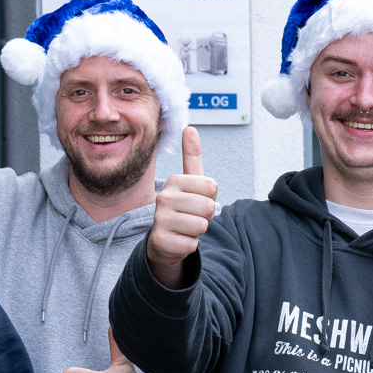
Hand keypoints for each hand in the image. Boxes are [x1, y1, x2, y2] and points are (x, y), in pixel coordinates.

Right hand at [149, 127, 215, 288]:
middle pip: (209, 207)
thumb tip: (190, 128)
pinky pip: (192, 244)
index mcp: (174, 180)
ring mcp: (160, 219)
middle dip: (206, 216)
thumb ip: (192, 157)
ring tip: (186, 228)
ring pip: (201, 226)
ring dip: (198, 231)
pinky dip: (190, 245)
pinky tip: (179, 240)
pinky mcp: (160, 240)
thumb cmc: (184, 209)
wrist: (165, 239)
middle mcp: (164, 197)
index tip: (197, 201)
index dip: (211, 197)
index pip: (212, 186)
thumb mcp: (190, 183)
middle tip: (193, 217)